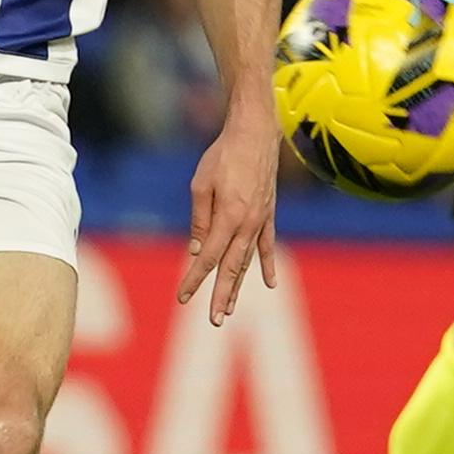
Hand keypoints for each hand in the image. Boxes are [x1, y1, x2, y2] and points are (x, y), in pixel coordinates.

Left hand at [181, 107, 281, 329]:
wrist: (255, 133)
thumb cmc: (222, 155)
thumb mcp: (201, 184)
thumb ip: (200, 220)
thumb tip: (199, 251)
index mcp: (229, 217)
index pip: (209, 258)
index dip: (195, 279)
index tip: (183, 297)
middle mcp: (248, 224)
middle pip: (232, 268)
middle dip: (221, 296)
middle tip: (214, 321)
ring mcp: (261, 220)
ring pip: (249, 261)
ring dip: (239, 287)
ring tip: (230, 310)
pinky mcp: (269, 214)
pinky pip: (268, 245)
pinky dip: (267, 265)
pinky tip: (270, 284)